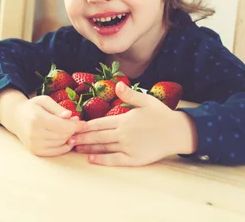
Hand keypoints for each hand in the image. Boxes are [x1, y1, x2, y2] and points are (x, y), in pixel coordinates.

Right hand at [0, 89, 86, 156]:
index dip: (77, 125)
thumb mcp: (44, 101)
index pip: (63, 126)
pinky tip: (66, 139)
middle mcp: (35, 134)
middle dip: (73, 130)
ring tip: (68, 128)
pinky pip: (57, 151)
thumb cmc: (32, 107)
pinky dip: (64, 146)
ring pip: (62, 143)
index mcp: (37, 119)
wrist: (16, 118)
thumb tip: (70, 116)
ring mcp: (35, 144)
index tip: (84, 123)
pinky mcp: (36, 151)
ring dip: (69, 137)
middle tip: (76, 122)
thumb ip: (58, 108)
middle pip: (64, 135)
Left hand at [68, 82, 197, 165]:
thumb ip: (130, 94)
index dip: (85, 125)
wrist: (178, 132)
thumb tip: (117, 84)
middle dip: (81, 137)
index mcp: (124, 119)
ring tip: (74, 148)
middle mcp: (124, 133)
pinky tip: (91, 159)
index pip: (99, 122)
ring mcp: (128, 146)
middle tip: (66, 138)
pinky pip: (115, 159)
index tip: (72, 125)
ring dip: (88, 148)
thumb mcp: (147, 100)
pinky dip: (102, 159)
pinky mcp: (135, 158)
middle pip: (98, 135)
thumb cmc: (162, 115)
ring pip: (104, 147)